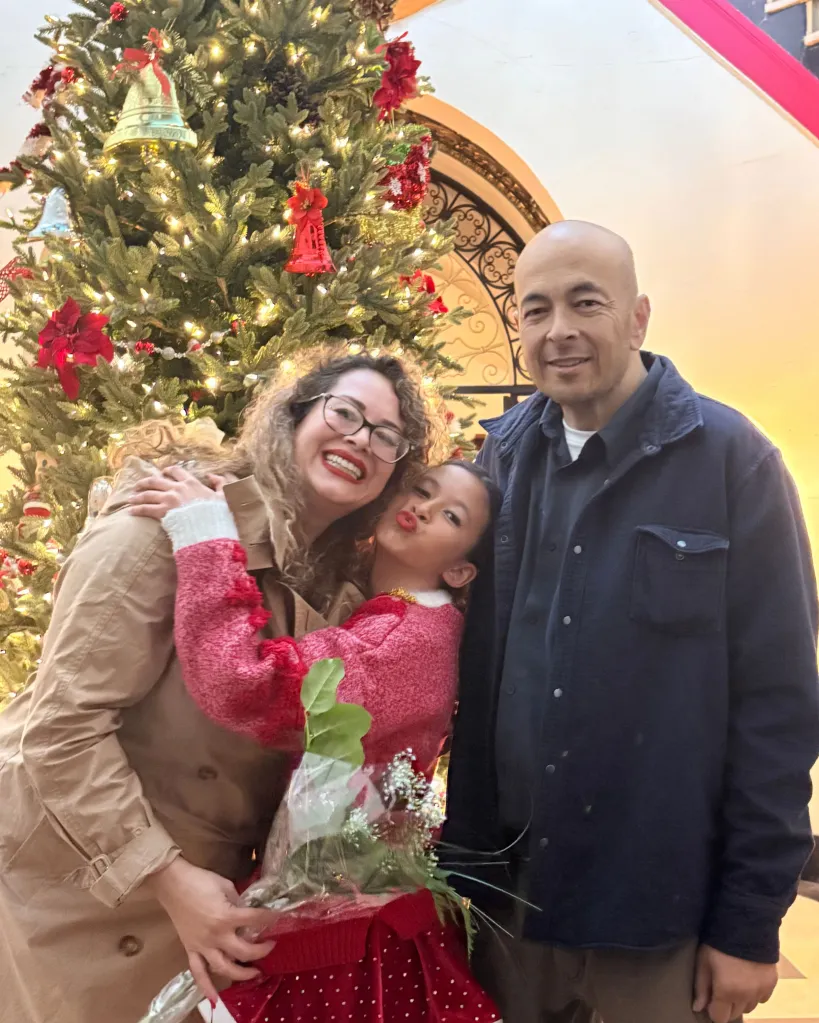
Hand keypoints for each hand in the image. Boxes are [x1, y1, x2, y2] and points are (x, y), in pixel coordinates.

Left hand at [128, 465, 227, 520]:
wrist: (210, 526)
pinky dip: (137, 509)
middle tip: (138, 485)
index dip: (167, 471)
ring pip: (148, 494)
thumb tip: (212, 476)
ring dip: (137, 496)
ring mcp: (169, 500)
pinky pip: (146, 509)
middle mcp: (177, 488)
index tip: (162, 473)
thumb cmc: (218, 513)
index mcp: (191, 482)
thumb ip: (221, 483)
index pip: (175, 471)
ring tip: (130, 498)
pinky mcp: (163, 512)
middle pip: (156, 481)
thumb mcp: (225, 495)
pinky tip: (130, 511)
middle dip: (145, 482)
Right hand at [146, 857, 274, 1004]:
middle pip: (244, 951)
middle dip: (262, 950)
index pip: (254, 920)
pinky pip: (198, 972)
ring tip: (256, 973)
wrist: (172, 884)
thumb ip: (238, 902)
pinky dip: (206, 987)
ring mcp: (203, 945)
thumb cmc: (200, 881)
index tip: (278, 917)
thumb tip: (248, 911)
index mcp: (226, 917)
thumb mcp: (226, 886)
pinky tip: (214, 1000)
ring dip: (242, 974)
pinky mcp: (191, 949)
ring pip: (224, 967)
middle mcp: (216, 936)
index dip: (269, 918)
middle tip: (271, 946)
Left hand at [693, 944, 777, 1021]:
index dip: (713, 1011)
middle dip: (726, 1006)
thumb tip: (698, 1008)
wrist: (746, 923)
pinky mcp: (772, 982)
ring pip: (749, 1006)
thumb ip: (701, 986)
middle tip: (720, 988)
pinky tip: (748, 979)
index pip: (720, 1018)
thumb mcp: (704, 960)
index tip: (710, 1001)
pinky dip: (755, 993)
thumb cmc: (718, 941)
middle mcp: (746, 996)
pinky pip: (762, 998)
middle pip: (735, 1013)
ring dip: (741, 1000)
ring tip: (735, 982)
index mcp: (727, 991)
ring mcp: (761, 990)